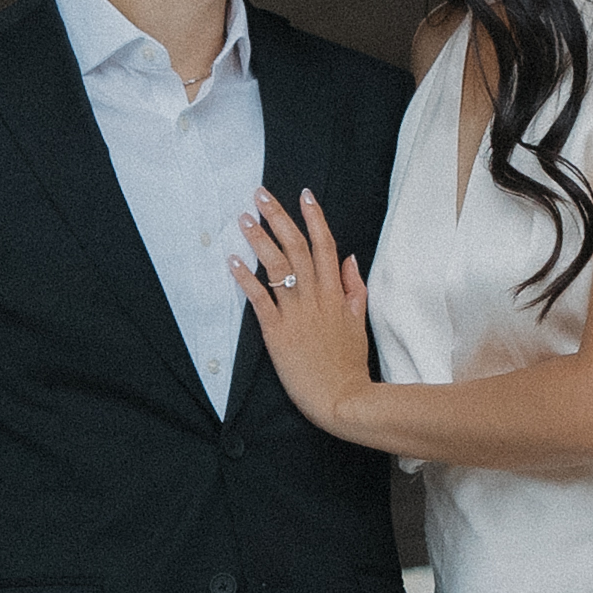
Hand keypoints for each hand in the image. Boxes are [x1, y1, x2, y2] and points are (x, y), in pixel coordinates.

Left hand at [229, 187, 371, 433]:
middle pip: (297, 247)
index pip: (325, 245)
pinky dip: (246, 278)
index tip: (304, 195)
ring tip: (244, 218)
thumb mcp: (359, 320)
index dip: (314, 218)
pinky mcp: (277, 332)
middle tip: (261, 194)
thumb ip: (353, 287)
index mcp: (335, 292)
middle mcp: (315, 296)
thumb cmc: (349, 362)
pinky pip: (259, 299)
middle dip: (279, 217)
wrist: (341, 397)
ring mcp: (295, 313)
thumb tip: (350, 258)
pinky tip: (233, 260)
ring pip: (277, 267)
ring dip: (259, 240)